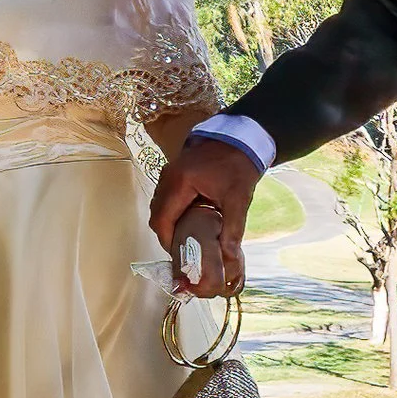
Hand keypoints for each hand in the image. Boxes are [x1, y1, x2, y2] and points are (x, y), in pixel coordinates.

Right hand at [149, 137, 259, 294]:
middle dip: (167, 237)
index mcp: (179, 183)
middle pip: (156, 215)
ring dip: (169, 226)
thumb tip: (229, 258)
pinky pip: (165, 199)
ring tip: (187, 243)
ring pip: (159, 207)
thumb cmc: (238, 166)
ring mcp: (168, 174)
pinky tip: (188, 225)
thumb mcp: (238, 199)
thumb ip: (233, 229)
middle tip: (184, 254)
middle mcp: (168, 178)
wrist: (240, 139)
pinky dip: (172, 214)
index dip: (167, 242)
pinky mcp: (174, 174)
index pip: (162, 220)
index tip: (180, 258)